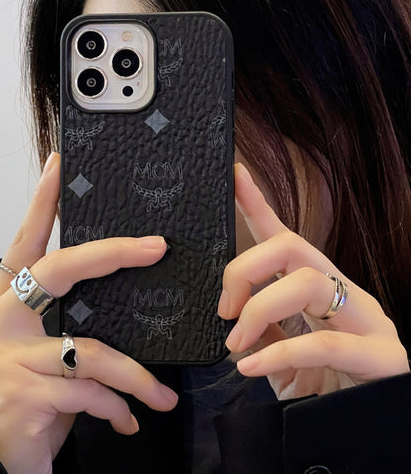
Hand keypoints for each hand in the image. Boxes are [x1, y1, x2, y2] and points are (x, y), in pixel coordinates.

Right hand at [0, 153, 177, 473]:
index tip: (59, 166)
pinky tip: (128, 421)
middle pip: (58, 271)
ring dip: (135, 377)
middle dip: (111, 254)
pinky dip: (117, 407)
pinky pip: (89, 392)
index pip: (23, 243)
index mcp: (1, 305)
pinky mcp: (19, 396)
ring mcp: (3, 358)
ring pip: (89, 350)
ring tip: (161, 396)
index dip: (42, 205)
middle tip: (156, 247)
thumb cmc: (21, 396)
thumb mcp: (33, 352)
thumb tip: (121, 299)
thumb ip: (62, 323)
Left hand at [218, 163, 408, 399]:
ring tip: (237, 345)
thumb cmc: (322, 387)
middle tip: (224, 309)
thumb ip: (261, 330)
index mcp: (316, 287)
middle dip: (245, 269)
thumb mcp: (279, 354)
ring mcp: (368, 319)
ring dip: (259, 310)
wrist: (365, 430)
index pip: (283, 237)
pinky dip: (280, 353)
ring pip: (307, 282)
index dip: (257, 204)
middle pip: (291, 247)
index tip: (233, 175)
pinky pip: (326, 342)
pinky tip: (252, 368)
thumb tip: (233, 313)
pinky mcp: (383, 355)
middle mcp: (343, 291)